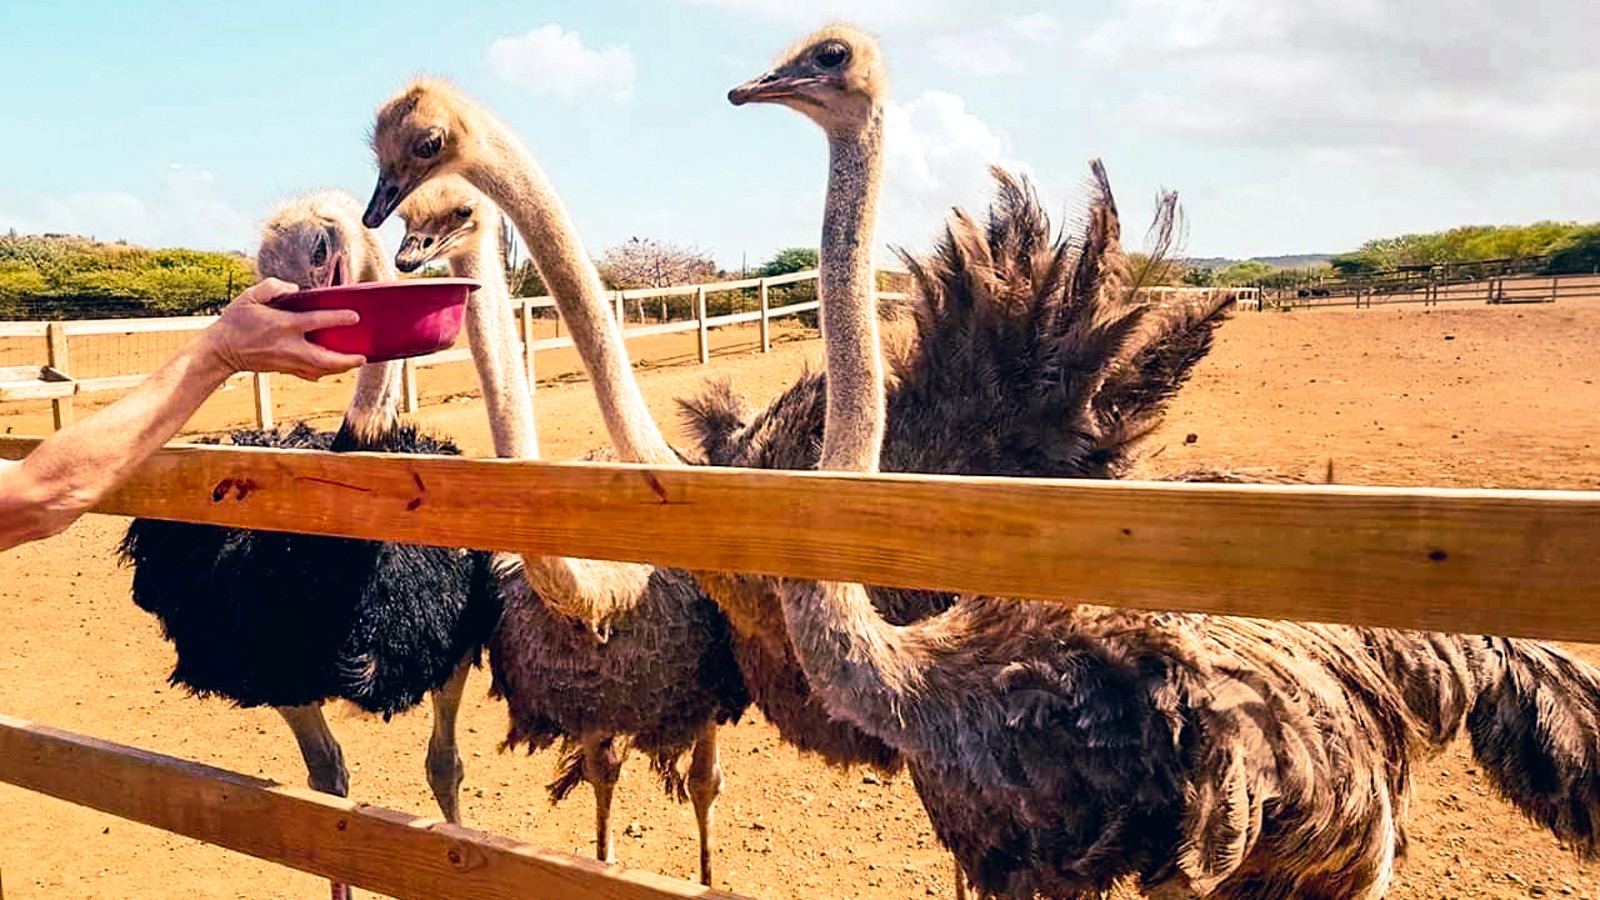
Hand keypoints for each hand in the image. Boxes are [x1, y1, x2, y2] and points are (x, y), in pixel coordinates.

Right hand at [202, 279, 366, 380]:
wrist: (220, 350)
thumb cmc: (236, 320)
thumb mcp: (249, 297)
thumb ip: (273, 287)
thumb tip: (295, 289)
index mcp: (282, 325)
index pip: (315, 321)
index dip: (337, 318)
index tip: (355, 317)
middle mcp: (287, 346)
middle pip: (323, 358)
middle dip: (346, 360)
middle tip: (363, 357)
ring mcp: (286, 361)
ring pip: (320, 370)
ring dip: (340, 368)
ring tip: (356, 362)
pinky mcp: (284, 370)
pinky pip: (309, 375)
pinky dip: (324, 373)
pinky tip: (334, 370)